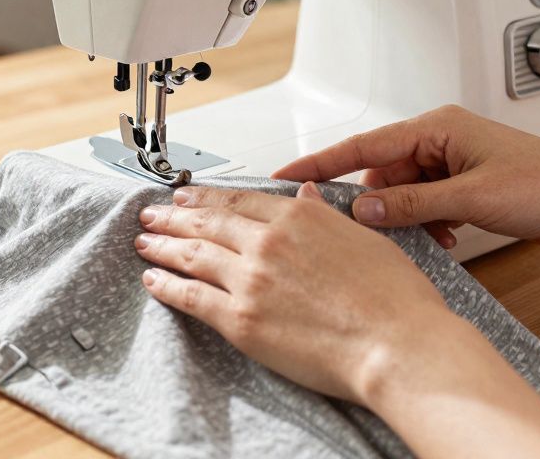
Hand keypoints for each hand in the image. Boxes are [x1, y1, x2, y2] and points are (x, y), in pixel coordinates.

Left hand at [134, 183, 454, 405]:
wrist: (395, 344)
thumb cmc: (393, 299)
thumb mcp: (364, 238)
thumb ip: (326, 216)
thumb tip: (306, 195)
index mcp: (298, 218)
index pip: (238, 202)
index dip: (206, 199)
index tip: (187, 197)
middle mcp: (268, 242)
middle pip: (207, 223)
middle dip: (173, 217)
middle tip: (152, 213)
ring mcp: (250, 279)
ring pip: (192, 255)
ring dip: (162, 246)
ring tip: (144, 242)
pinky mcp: (240, 319)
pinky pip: (191, 296)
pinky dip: (167, 285)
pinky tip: (152, 280)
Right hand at [272, 105, 539, 249]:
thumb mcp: (470, 198)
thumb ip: (409, 203)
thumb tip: (362, 209)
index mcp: (437, 127)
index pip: (363, 144)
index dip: (321, 162)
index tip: (286, 175)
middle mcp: (440, 140)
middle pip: (381, 171)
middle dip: (374, 203)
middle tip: (363, 231)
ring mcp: (454, 164)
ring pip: (402, 192)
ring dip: (405, 218)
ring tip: (423, 237)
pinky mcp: (467, 186)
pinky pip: (425, 203)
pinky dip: (426, 223)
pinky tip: (443, 239)